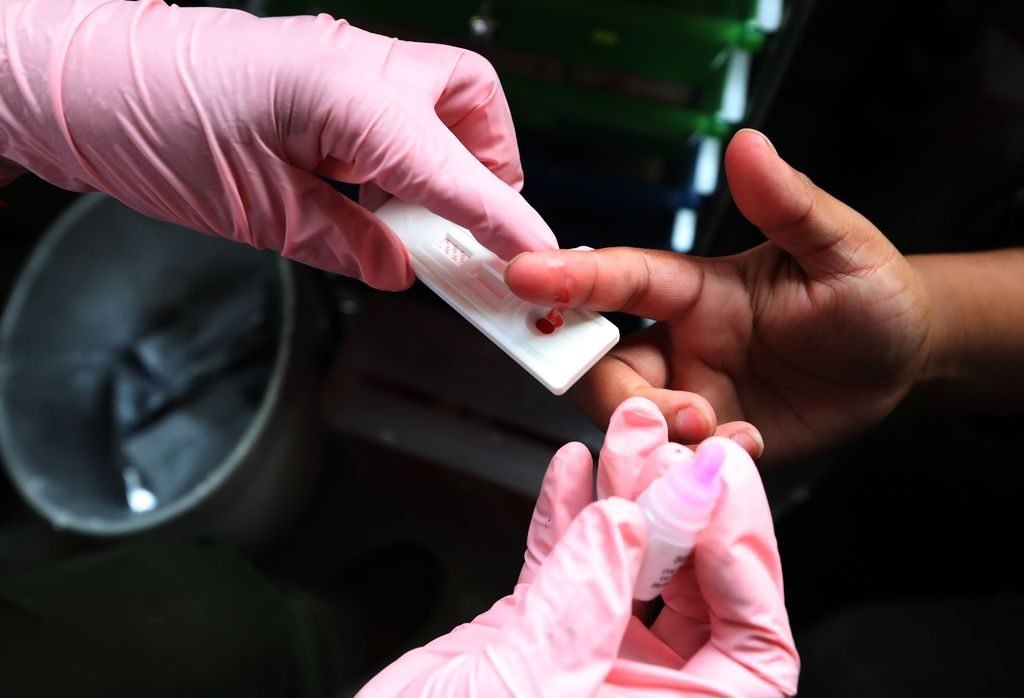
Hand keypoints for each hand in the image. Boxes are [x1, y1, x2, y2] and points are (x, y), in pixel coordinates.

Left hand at [0, 0, 555, 289]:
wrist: (74, 79)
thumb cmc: (145, 127)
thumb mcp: (252, 210)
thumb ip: (341, 240)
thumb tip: (399, 269)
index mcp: (346, 93)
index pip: (456, 168)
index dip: (505, 220)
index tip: (541, 260)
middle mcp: (357, 63)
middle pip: (475, 103)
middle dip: (491, 168)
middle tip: (473, 230)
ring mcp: (341, 60)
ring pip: (441, 102)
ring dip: (448, 163)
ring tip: (417, 223)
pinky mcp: (322, 74)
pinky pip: (395, 111)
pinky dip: (404, 156)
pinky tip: (376, 196)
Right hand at [358, 398, 797, 696]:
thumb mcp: (523, 691)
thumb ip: (577, 606)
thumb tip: (626, 524)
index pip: (754, 646)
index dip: (749, 561)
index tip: (718, 489)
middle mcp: (637, 696)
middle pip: (697, 595)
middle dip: (686, 511)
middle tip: (673, 447)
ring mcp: (584, 666)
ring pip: (629, 571)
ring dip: (626, 498)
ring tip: (622, 435)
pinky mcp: (531, 643)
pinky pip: (562, 571)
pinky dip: (564, 519)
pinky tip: (570, 470)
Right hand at [506, 129, 932, 462]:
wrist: (901, 367)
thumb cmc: (870, 294)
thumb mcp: (841, 247)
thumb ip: (789, 203)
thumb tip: (746, 143)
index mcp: (693, 289)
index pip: (618, 280)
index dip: (566, 278)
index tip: (518, 276)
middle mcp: (676, 343)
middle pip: (598, 366)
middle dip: (615, 393)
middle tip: (687, 412)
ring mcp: (689, 396)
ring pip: (624, 420)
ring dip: (657, 435)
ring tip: (724, 436)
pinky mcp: (709, 443)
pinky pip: (669, 462)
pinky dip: (688, 466)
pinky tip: (743, 454)